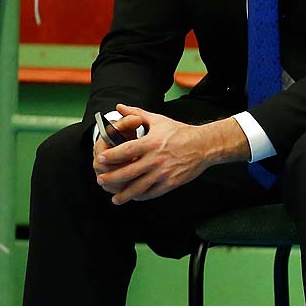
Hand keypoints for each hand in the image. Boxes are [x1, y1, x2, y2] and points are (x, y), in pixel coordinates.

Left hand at [94, 105, 241, 203]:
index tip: (100, 159)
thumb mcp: (159, 120)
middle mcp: (156, 159)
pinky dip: (141, 196)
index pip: (126, 151)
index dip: (111, 156)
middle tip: (101, 180)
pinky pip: (153, 192)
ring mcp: (164, 172)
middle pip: (128, 172)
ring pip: (139, 187)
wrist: (205, 145)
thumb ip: (137, 114)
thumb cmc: (181, 132)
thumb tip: (119, 107)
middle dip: (112, 178)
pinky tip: (134, 197)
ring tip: (115, 198)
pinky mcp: (172, 182)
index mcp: (152, 143)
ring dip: (125, 194)